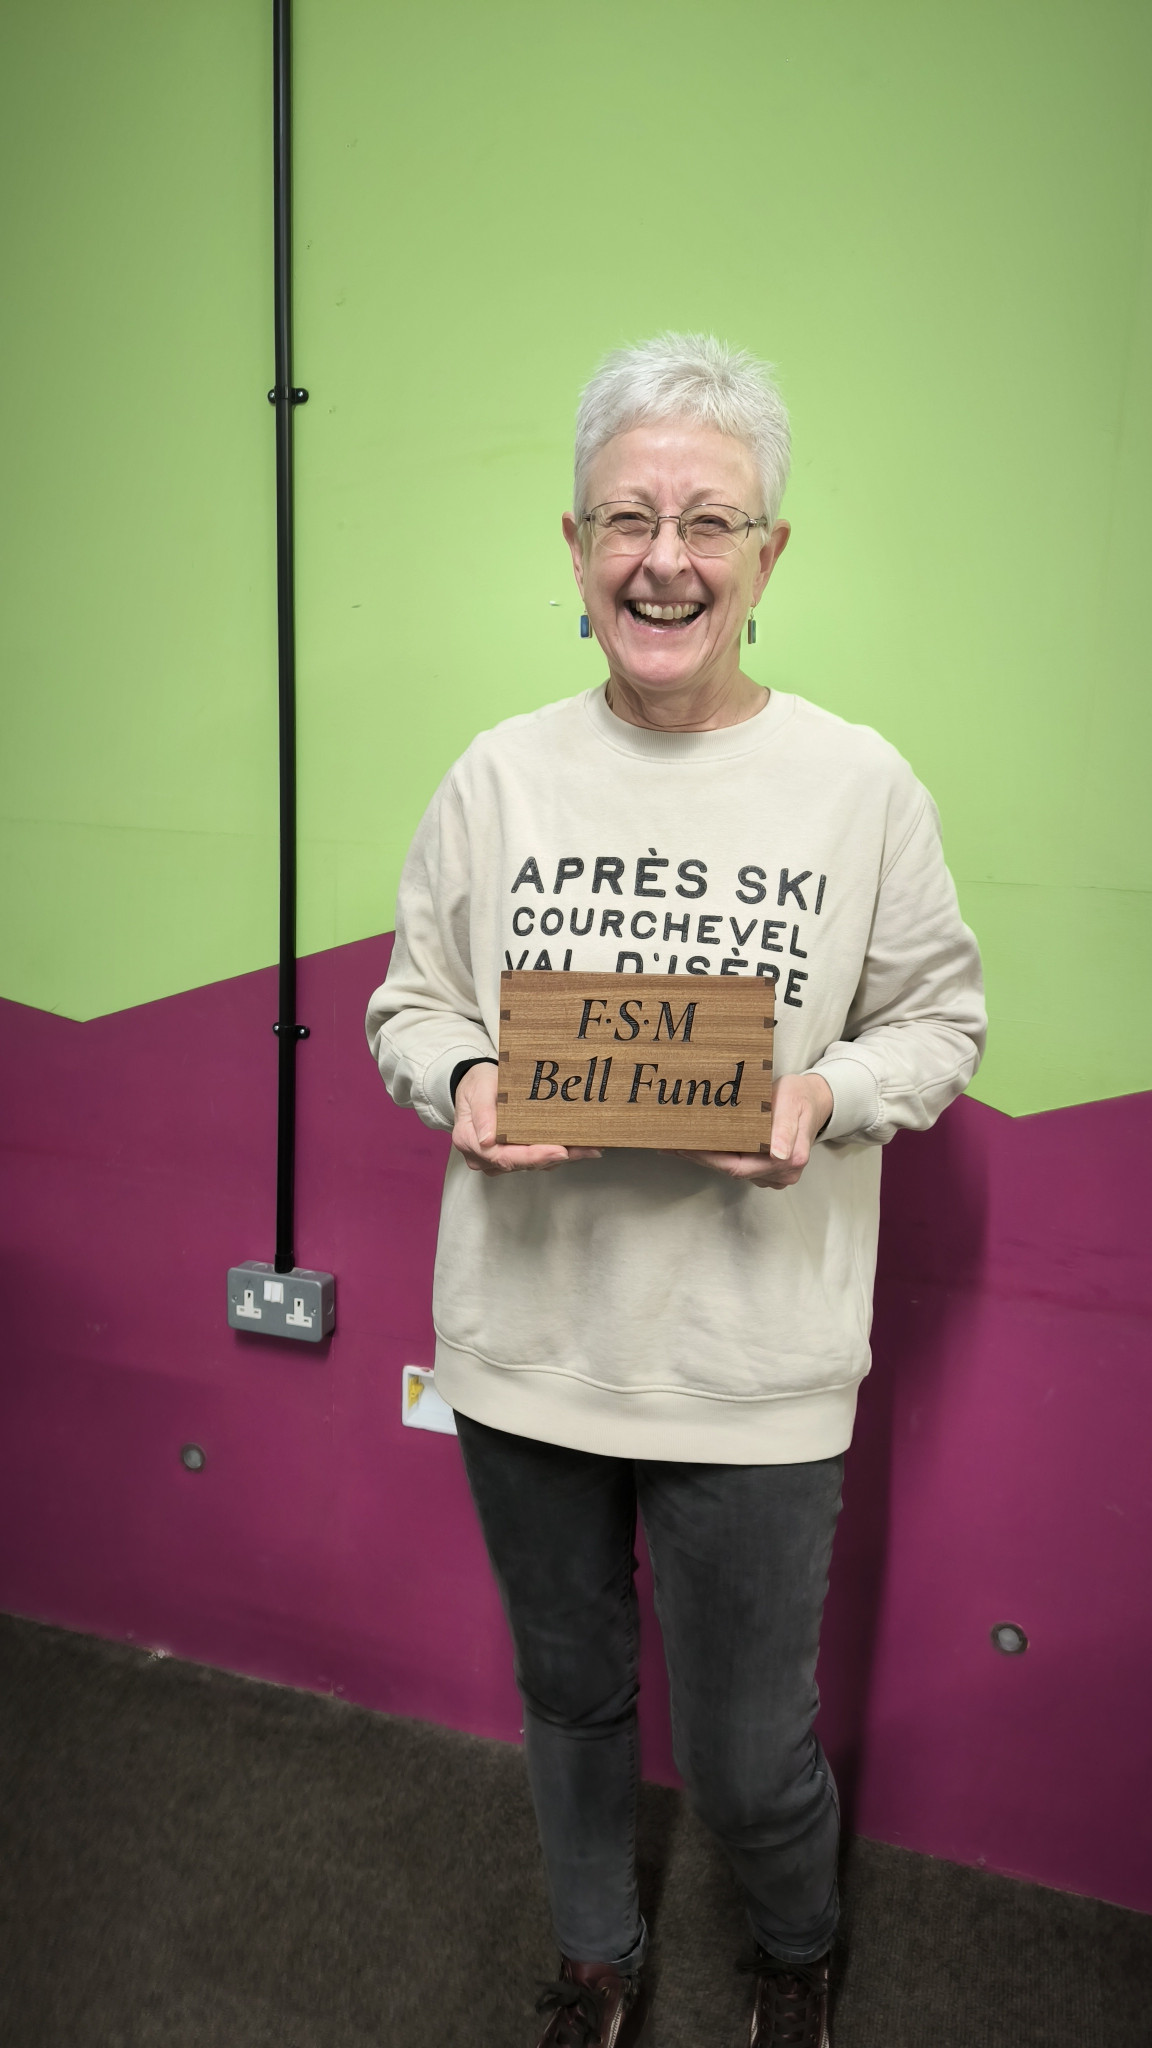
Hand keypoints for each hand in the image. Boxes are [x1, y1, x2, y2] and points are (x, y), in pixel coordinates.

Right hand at [451, 1062, 602, 1176]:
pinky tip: (577, 1147)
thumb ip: (483, 1113)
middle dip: (556, 1157)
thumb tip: (487, 1140)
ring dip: (562, 1157)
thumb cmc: (477, 1085)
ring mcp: (497, 1160)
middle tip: (587, 1149)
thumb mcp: (479, 1089)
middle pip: (523, 1164)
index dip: (534, 1156)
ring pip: (532, 1165)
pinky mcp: (510, 1158)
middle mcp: (483, 1157)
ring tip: (589, 1147)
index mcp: (470, 1141)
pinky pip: (534, 1160)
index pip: (505, 1156)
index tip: (560, 1151)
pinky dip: (555, 1153)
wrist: (474, 1087)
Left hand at [663, 1072, 833, 1190]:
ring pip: (732, 1169)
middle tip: (671, 1145)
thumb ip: (786, 1127)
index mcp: (789, 1159)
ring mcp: (774, 1174)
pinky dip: (716, 1155)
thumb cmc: (801, 1098)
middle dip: (700, 1158)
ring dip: (705, 1158)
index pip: (739, 1167)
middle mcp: (782, 1174)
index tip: (685, 1148)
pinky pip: (736, 1164)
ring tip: (677, 1144)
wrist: (815, 1101)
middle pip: (732, 1171)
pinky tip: (696, 1145)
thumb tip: (778, 1154)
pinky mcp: (766, 1169)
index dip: (709, 1160)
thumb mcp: (793, 1103)